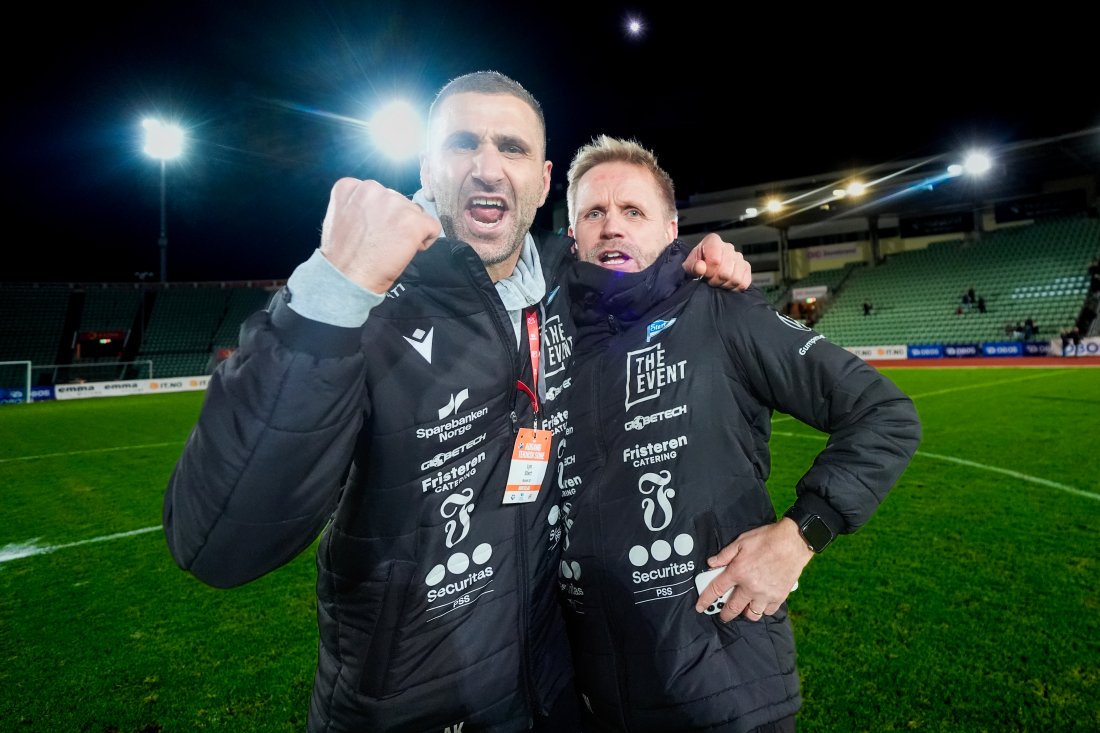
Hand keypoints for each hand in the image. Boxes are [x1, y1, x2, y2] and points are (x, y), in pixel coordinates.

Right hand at [319, 178, 440, 292]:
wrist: (347, 278)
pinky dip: (426, 240)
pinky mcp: (413, 220)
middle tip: (382, 241)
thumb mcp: (340, 218)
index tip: (371, 230)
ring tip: (391, 247)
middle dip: (395, 219)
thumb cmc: (342, 256)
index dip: (379, 214)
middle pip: (398, 201)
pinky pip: (433, 226)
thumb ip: (358, 206)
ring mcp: (394, 203)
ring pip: (415, 212)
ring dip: (409, 229)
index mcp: (351, 186)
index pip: (377, 193)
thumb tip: (380, 211)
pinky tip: (408, 250)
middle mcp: (372, 188)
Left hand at [682, 233, 751, 290]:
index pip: (715, 260)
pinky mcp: (746, 266)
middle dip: (716, 281)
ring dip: (725, 285)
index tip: (704, 275)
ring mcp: (739, 256)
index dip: (709, 272)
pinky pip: (745, 282)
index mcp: (713, 241)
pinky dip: (735, 288)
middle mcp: (728, 247)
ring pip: (736, 279)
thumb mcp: (689, 266)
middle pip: (726, 272)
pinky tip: (726, 284)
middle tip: (709, 280)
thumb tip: (701, 268)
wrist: (704, 267)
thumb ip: (693, 267)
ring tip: (717, 282)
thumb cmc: (696, 265)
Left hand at [693, 518, 811, 622]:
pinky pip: (768, 611)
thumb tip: (711, 563)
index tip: (700, 607)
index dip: (705, 600)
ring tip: (743, 608)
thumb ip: (725, 554)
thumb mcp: (741, 541)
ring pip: (751, 614)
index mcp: (738, 572)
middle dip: (725, 614)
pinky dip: (763, 609)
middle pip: (732, 608)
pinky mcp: (779, 596)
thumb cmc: (767, 539)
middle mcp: (750, 587)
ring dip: (745, 613)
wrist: (793, 542)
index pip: (716, 590)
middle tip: (722, 614)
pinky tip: (761, 603)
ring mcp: (765, 594)